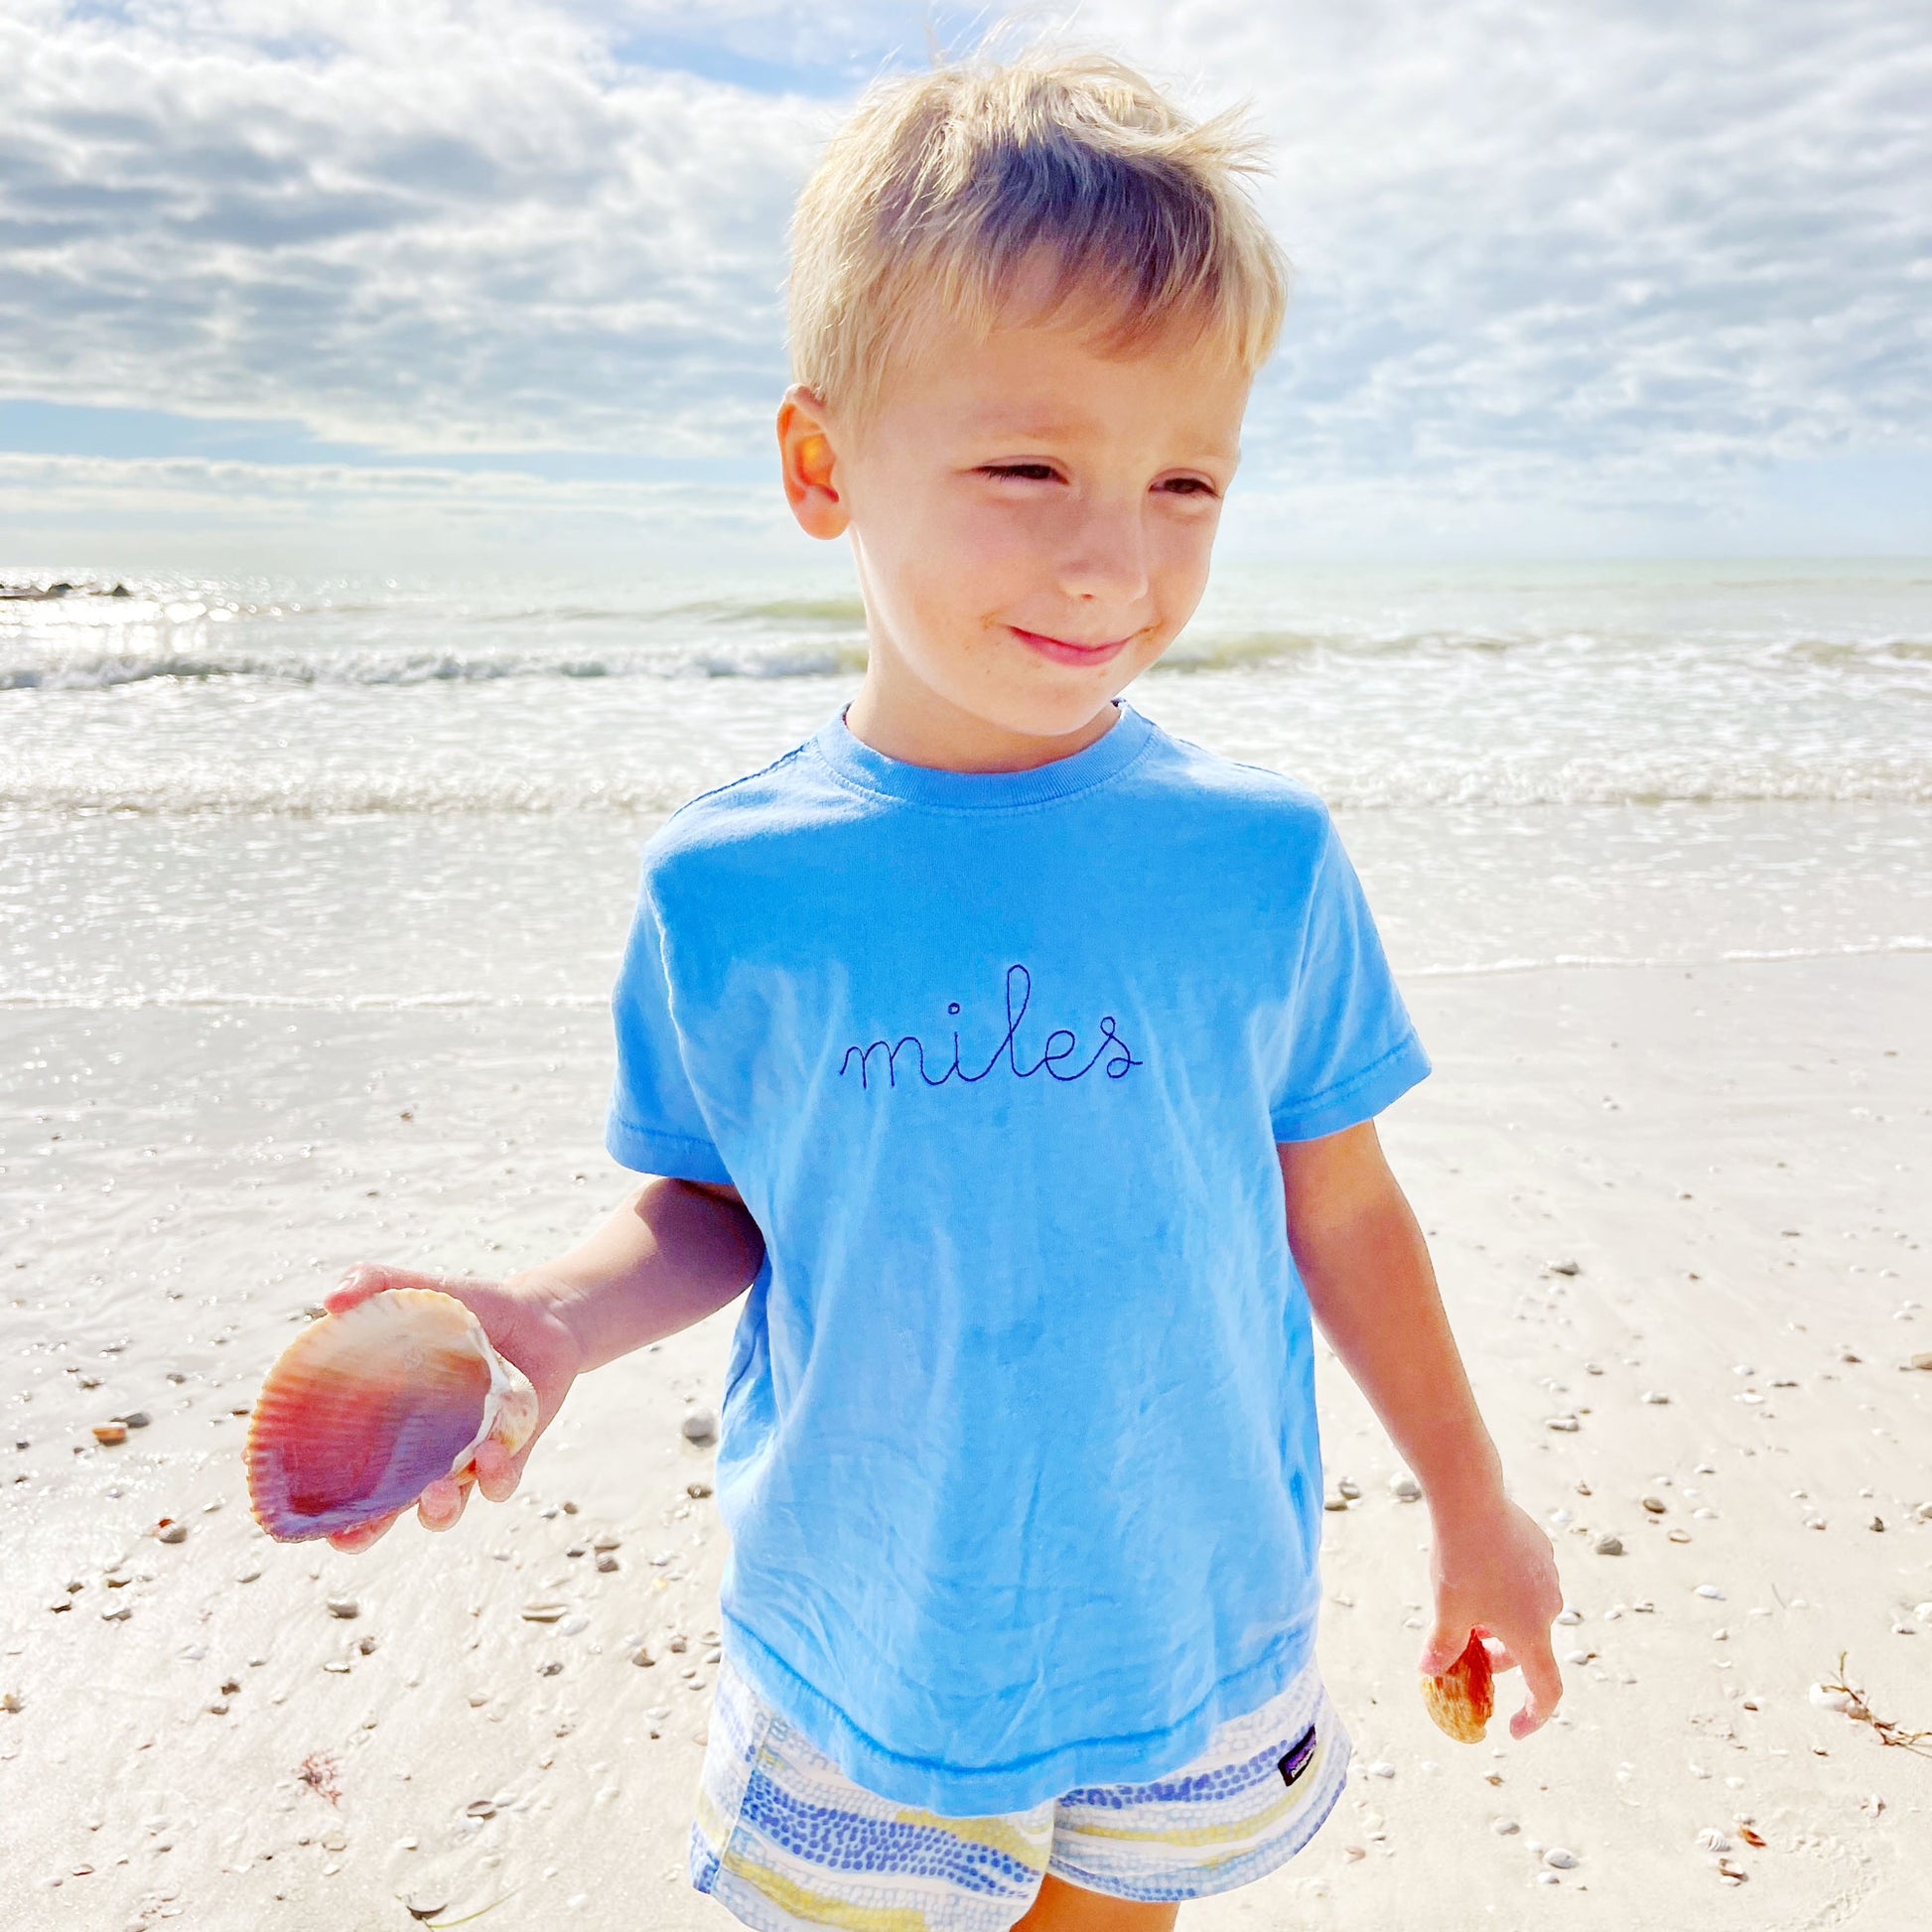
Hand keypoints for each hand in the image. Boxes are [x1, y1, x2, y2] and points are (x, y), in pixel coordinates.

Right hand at [319, 1261, 580, 1553]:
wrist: (540, 1315)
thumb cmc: (469, 1310)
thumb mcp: (423, 1292)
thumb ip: (377, 1284)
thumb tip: (332, 1299)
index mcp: (382, 1426)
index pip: (336, 1471)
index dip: (310, 1495)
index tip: (290, 1507)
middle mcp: (416, 1456)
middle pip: (379, 1513)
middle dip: (361, 1532)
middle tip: (351, 1535)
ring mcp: (462, 1462)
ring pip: (441, 1510)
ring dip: (436, 1511)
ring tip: (437, 1492)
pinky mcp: (507, 1460)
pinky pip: (498, 1485)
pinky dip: (495, 1477)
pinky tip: (492, 1452)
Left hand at [1420, 1494, 1564, 1738]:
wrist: (1472, 1499)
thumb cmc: (1460, 1562)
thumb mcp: (1446, 1611)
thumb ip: (1443, 1649)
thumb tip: (1432, 1672)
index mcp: (1532, 1632)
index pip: (1546, 1690)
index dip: (1533, 1715)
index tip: (1514, 1728)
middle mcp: (1549, 1607)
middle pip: (1529, 1648)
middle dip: (1499, 1657)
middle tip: (1467, 1652)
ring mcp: (1548, 1575)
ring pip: (1525, 1613)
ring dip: (1500, 1622)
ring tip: (1465, 1608)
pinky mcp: (1540, 1548)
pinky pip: (1525, 1582)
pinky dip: (1505, 1592)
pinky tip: (1477, 1570)